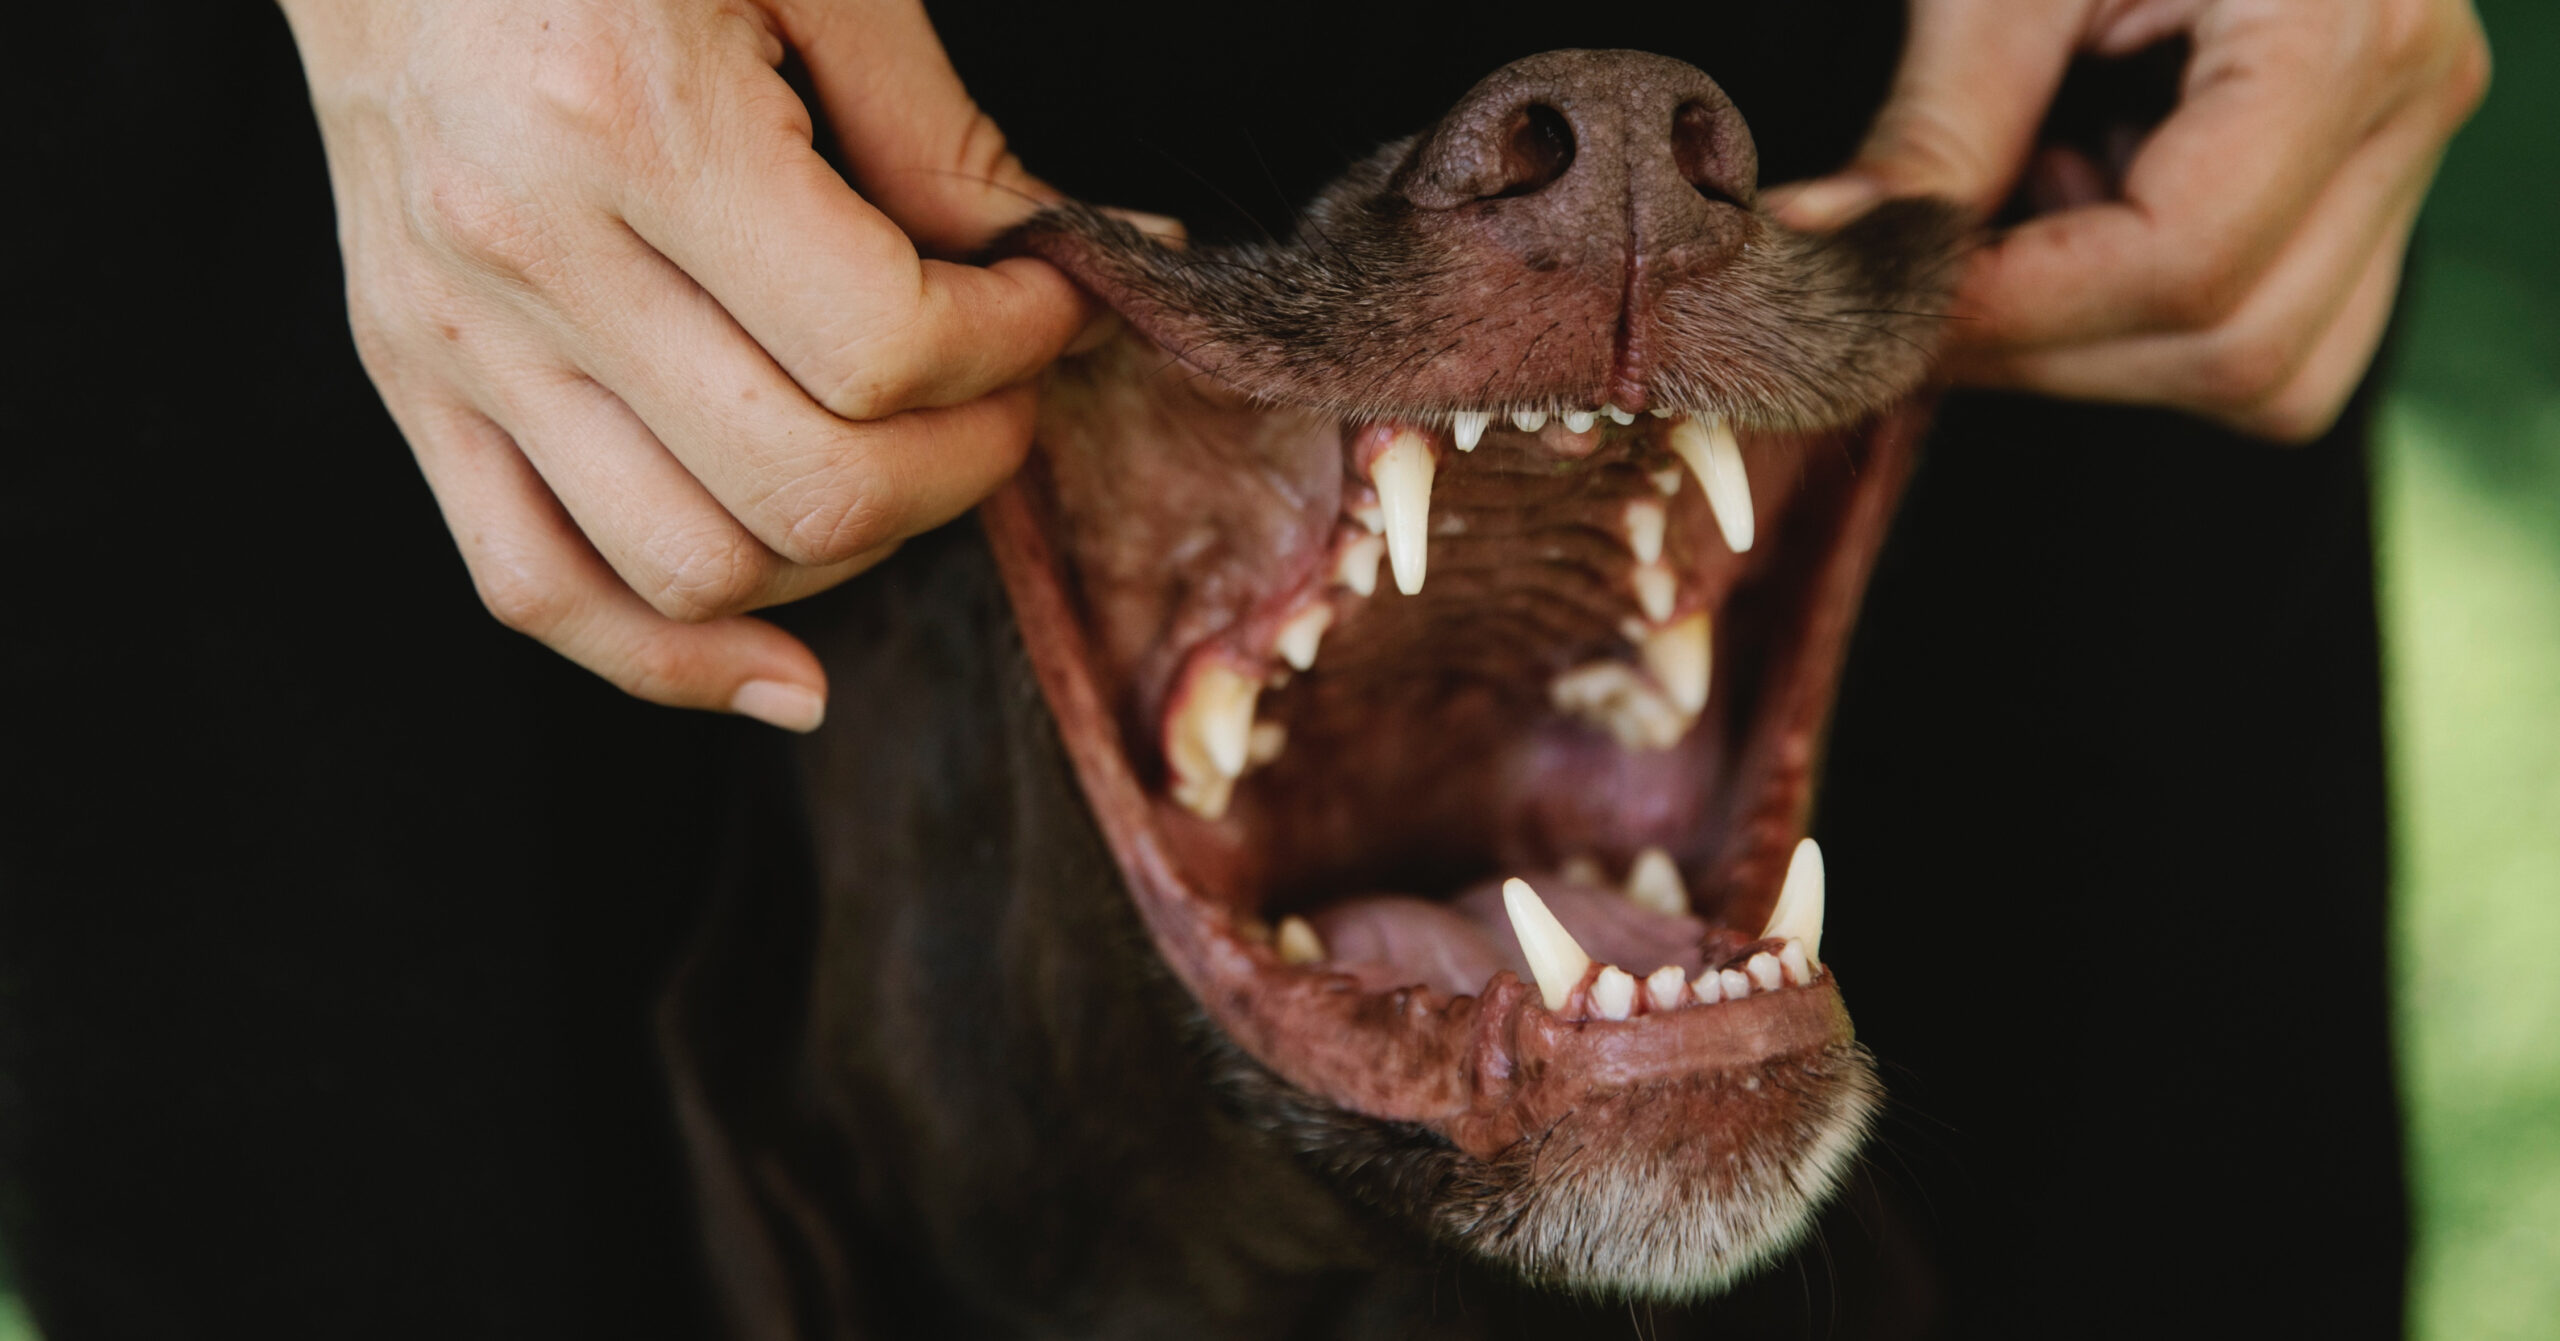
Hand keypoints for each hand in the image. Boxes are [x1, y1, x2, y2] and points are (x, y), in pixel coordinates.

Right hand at [279, 0, 1094, 729]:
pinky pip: (540, 591)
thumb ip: (934, 127)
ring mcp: (458, 342)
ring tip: (907, 459)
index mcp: (628, 124)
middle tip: (1007, 382)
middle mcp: (527, 258)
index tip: (1055, 292)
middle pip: (810, 485)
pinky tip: (787, 670)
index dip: (1017, 342)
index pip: (885, 346)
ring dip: (851, 549)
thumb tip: (1077, 256)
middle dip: (966, 458)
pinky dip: (673, 662)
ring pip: (696, 569)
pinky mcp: (416, 388)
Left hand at [1773, 0, 2488, 440]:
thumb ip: (1936, 126)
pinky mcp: (2369, 187)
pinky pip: (2280, 337)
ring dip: (2102, 347)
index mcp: (2344, 23)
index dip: (2014, 310)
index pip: (2187, 256)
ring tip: (2014, 233)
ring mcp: (2406, 151)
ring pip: (2271, 376)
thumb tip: (1827, 254)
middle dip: (2045, 349)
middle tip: (1910, 300)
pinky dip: (2152, 324)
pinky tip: (2077, 216)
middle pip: (2235, 343)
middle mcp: (2412, 97)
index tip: (1886, 305)